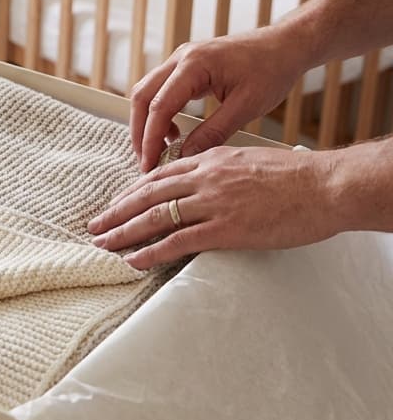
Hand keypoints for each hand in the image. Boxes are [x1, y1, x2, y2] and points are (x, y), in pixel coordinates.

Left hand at [86, 146, 338, 269]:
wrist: (325, 186)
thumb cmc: (297, 176)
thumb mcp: (250, 161)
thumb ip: (222, 170)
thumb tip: (207, 184)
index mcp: (210, 160)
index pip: (159, 175)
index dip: (133, 192)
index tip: (116, 203)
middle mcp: (204, 178)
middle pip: (147, 194)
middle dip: (116, 211)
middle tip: (94, 224)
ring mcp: (213, 203)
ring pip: (155, 217)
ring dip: (123, 232)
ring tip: (103, 243)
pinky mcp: (225, 229)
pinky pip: (177, 241)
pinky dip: (151, 252)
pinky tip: (134, 260)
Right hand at [130, 28, 305, 171]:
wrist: (285, 45)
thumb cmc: (271, 68)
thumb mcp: (246, 107)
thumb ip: (213, 132)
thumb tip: (186, 155)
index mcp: (194, 64)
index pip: (159, 106)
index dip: (151, 138)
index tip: (150, 162)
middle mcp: (181, 58)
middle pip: (142, 97)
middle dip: (140, 131)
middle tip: (147, 160)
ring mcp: (181, 60)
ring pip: (147, 93)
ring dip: (147, 122)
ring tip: (159, 150)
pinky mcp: (186, 67)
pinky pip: (161, 91)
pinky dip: (160, 114)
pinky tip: (174, 132)